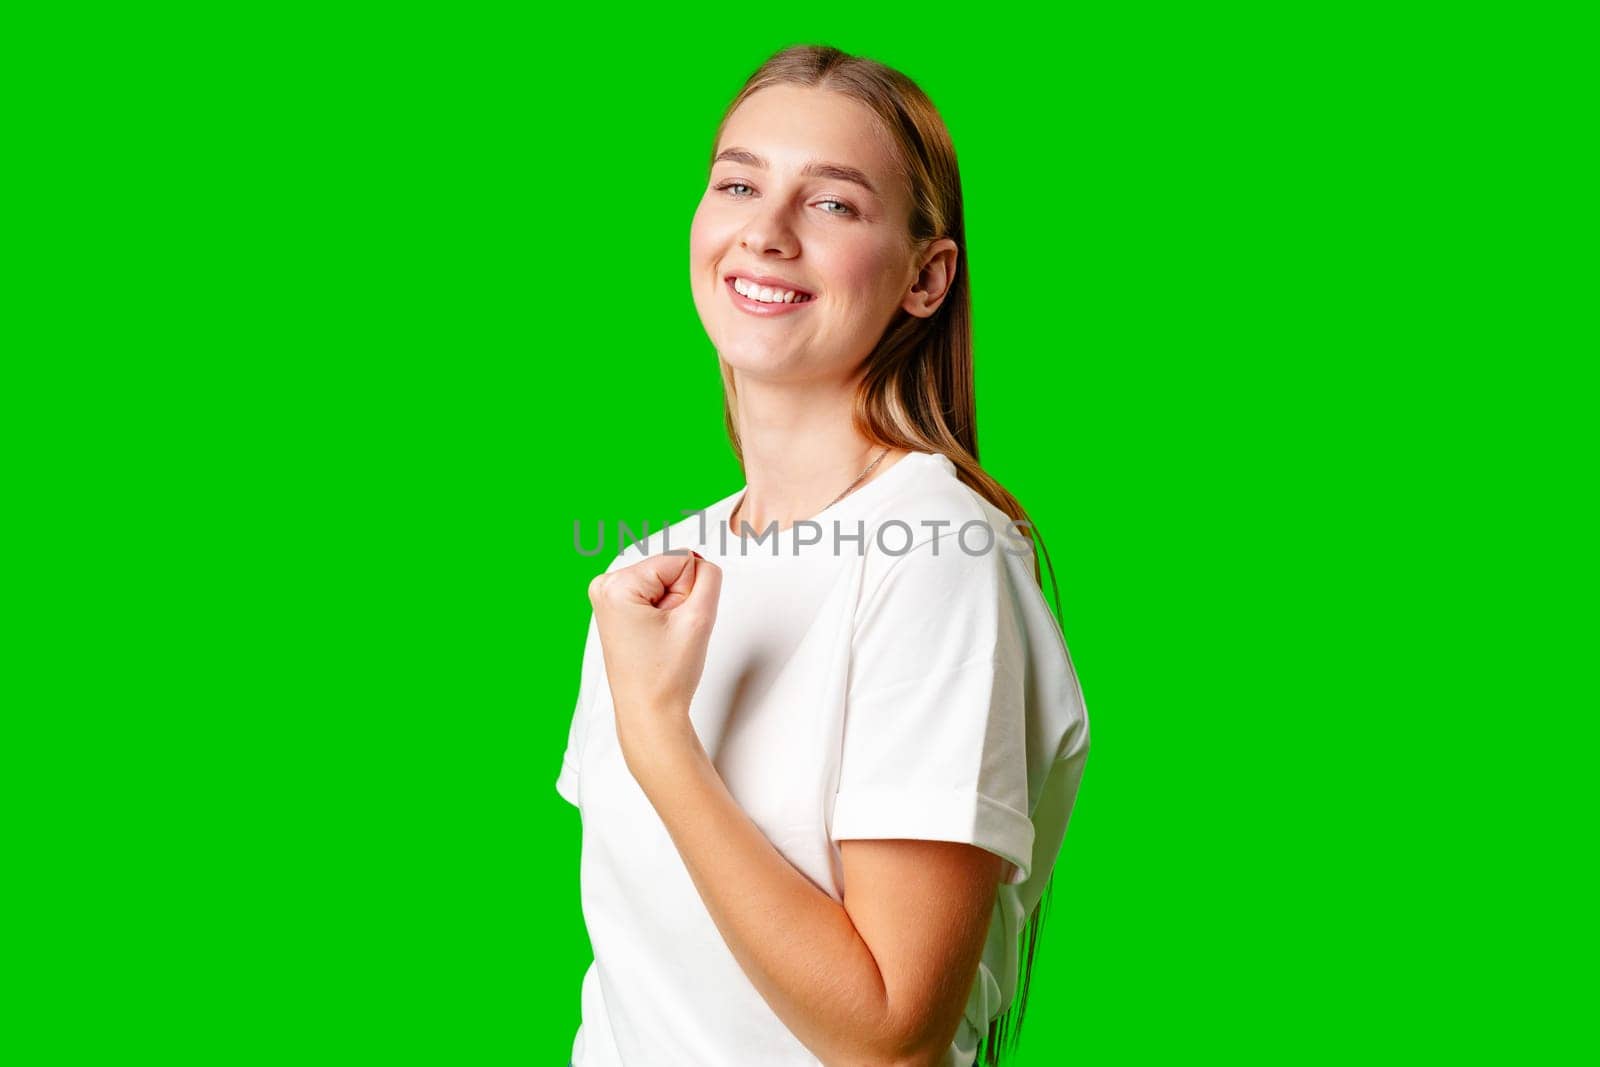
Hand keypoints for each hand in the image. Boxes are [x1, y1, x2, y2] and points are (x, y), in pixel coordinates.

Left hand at [588, 550, 722, 753]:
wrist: (649, 713)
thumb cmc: (665, 676)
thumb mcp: (699, 617)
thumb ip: (709, 576)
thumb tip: (700, 561)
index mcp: (617, 585)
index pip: (682, 561)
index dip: (691, 593)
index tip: (675, 625)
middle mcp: (605, 585)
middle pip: (670, 568)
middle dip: (680, 598)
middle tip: (668, 634)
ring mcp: (606, 596)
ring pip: (665, 580)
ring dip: (673, 606)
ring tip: (662, 637)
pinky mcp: (614, 607)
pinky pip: (654, 593)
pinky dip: (662, 612)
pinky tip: (655, 636)